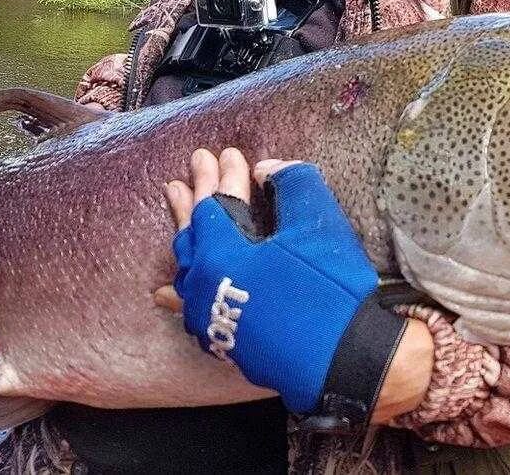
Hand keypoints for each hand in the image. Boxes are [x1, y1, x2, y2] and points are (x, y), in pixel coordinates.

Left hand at [155, 148, 408, 419]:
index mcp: (221, 252)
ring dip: (186, 232)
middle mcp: (205, 284)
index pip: (216, 202)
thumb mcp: (316, 222)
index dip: (225, 174)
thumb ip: (291, 182)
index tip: (230, 152)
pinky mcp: (225, 340)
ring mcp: (211, 316)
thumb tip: (266, 168)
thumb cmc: (328, 286)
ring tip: (179, 202)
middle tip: (196, 163)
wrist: (343, 356)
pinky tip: (165, 292)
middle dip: (197, 194)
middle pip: (193, 231)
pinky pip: (190, 312)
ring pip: (187, 266)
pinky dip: (178, 295)